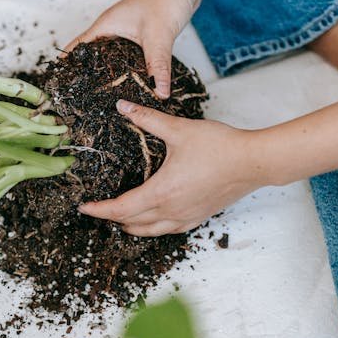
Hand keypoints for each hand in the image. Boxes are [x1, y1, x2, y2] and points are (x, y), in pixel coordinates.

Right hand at [66, 0, 199, 97]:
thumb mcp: (158, 38)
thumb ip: (157, 67)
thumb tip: (159, 93)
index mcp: (107, 24)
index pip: (78, 46)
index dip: (67, 63)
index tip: (59, 82)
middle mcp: (113, 27)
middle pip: (93, 52)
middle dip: (87, 72)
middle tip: (83, 95)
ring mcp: (127, 29)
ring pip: (112, 54)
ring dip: (110, 70)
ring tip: (106, 92)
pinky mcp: (141, 33)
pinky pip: (128, 53)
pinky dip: (128, 66)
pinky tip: (134, 79)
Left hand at [78, 99, 266, 235]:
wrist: (254, 162)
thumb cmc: (219, 146)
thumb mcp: (178, 129)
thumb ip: (147, 118)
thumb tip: (122, 106)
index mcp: (162, 192)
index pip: (121, 209)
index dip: (99, 210)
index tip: (83, 206)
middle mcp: (172, 211)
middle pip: (132, 224)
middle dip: (111, 219)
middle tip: (98, 208)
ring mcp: (187, 217)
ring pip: (150, 232)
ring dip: (132, 226)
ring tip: (120, 216)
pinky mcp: (199, 217)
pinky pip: (169, 229)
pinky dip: (153, 227)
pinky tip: (153, 216)